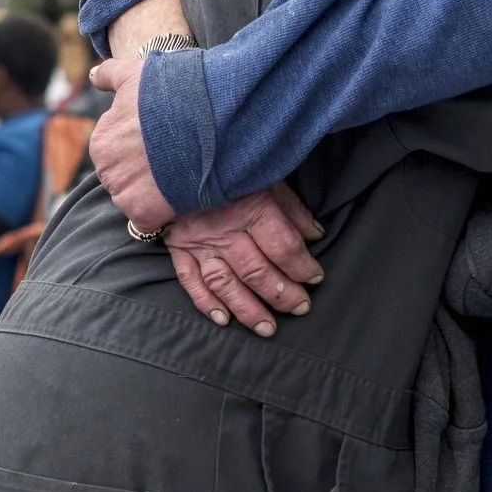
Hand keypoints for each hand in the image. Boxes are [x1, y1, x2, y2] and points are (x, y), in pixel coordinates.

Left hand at [87, 52, 172, 233]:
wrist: (208, 118)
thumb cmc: (173, 92)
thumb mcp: (135, 74)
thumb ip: (109, 75)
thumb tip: (92, 74)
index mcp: (101, 141)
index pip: (116, 151)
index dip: (141, 147)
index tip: (162, 140)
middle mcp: (105, 170)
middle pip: (124, 177)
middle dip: (145, 171)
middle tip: (174, 158)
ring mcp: (123, 194)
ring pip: (135, 199)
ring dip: (154, 193)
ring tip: (180, 174)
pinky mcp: (144, 214)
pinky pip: (149, 221)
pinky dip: (163, 213)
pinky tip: (181, 194)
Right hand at [164, 186, 323, 334]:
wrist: (175, 162)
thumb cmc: (229, 170)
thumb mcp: (266, 178)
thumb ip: (292, 209)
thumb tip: (316, 235)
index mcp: (250, 208)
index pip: (282, 247)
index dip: (302, 266)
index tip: (315, 277)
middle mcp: (223, 230)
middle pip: (257, 271)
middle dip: (282, 294)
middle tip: (300, 307)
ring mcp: (198, 243)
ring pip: (226, 284)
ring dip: (249, 310)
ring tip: (268, 328)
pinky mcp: (178, 249)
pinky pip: (190, 281)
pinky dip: (206, 304)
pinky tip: (224, 320)